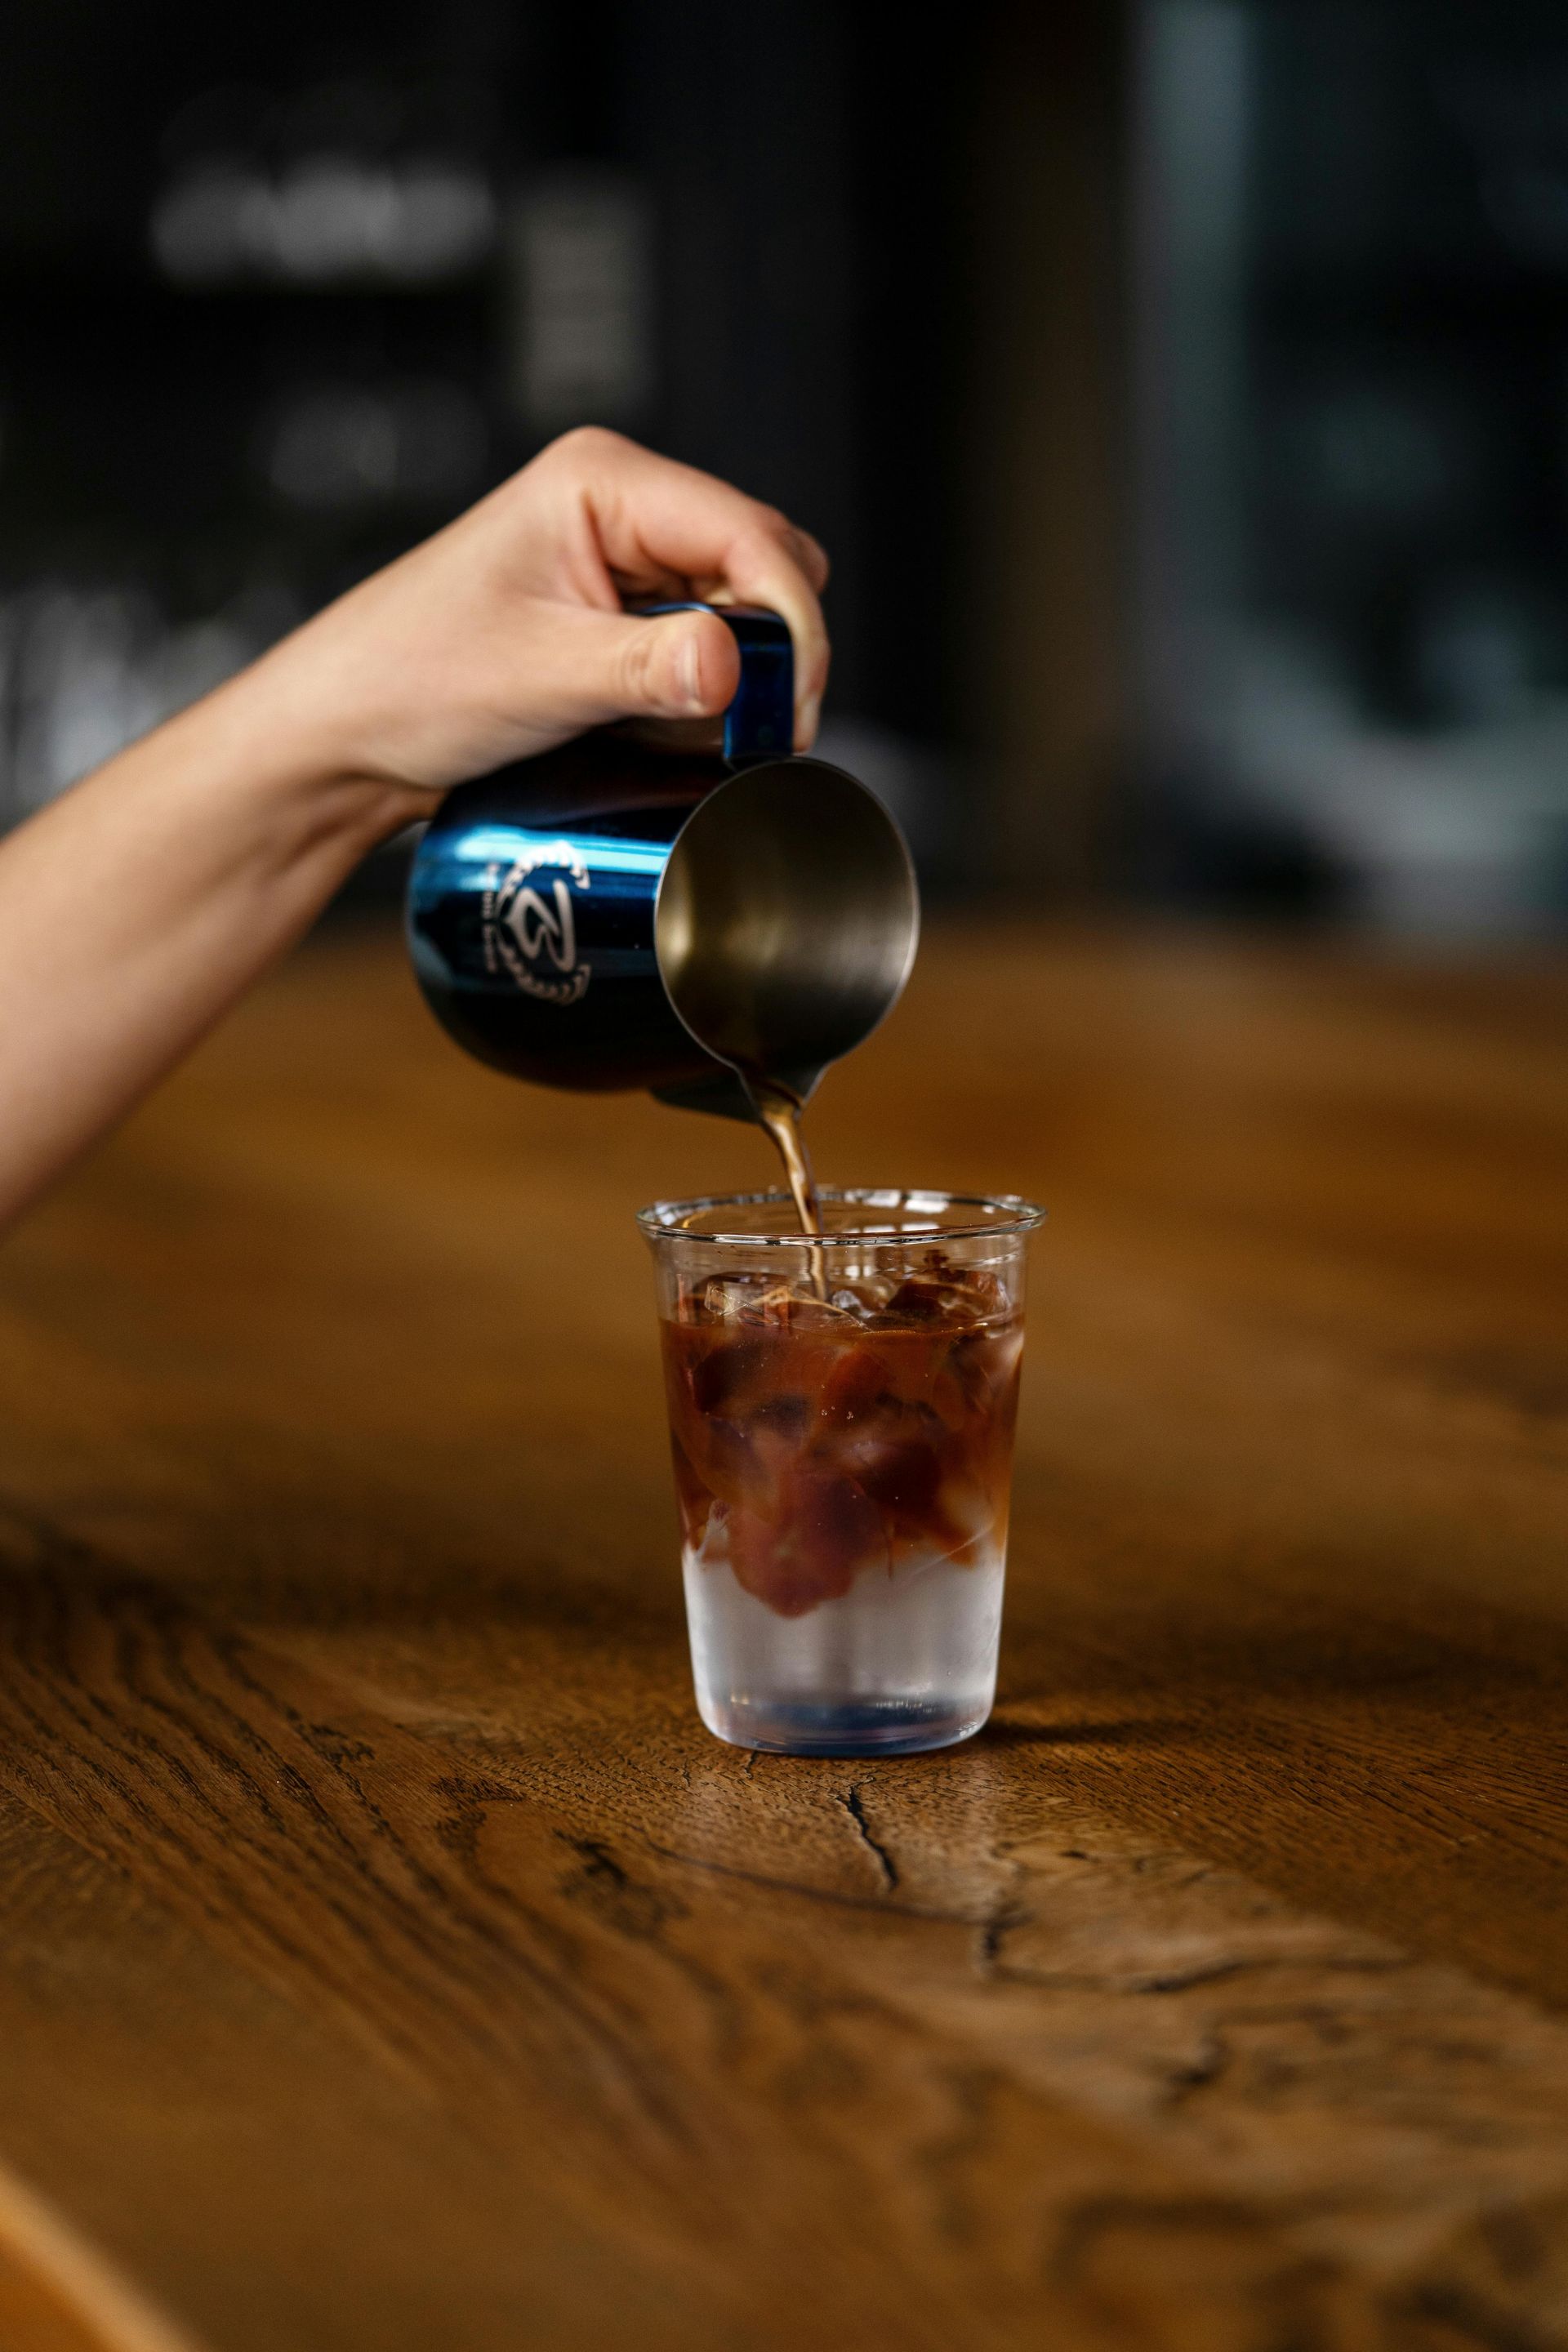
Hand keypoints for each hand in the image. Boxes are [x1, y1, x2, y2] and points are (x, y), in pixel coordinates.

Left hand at [257, 426, 831, 797]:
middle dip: (773, 651)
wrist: (345, 735)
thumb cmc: (408, 679)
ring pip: (744, 614)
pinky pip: (705, 650)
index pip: (750, 534)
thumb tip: (739, 665)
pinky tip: (661, 729)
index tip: (788, 705)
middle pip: (764, 566)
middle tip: (753, 731)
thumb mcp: (538, 675)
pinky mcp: (620, 618)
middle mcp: (622, 508)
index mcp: (603, 481)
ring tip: (684, 733)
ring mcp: (624, 563)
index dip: (790, 621)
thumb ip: (647, 668)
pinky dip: (703, 697)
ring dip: (737, 679)